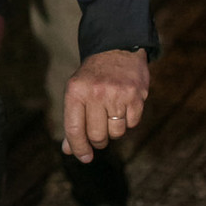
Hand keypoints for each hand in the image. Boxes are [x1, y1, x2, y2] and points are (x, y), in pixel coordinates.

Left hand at [62, 48, 148, 162]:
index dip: (79, 148)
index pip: (75, 129)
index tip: (84, 158)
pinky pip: (132, 124)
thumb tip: (69, 150)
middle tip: (99, 134)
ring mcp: (117, 94)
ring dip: (114, 130)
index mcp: (76, 91)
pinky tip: (124, 108)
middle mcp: (96, 92)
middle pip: (97, 135)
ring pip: (116, 133)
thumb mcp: (76, 92)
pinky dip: (128, 121)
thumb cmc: (92, 76)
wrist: (117, 48)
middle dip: (98, 141)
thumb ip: (73, 121)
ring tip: (111, 115)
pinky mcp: (136, 95)